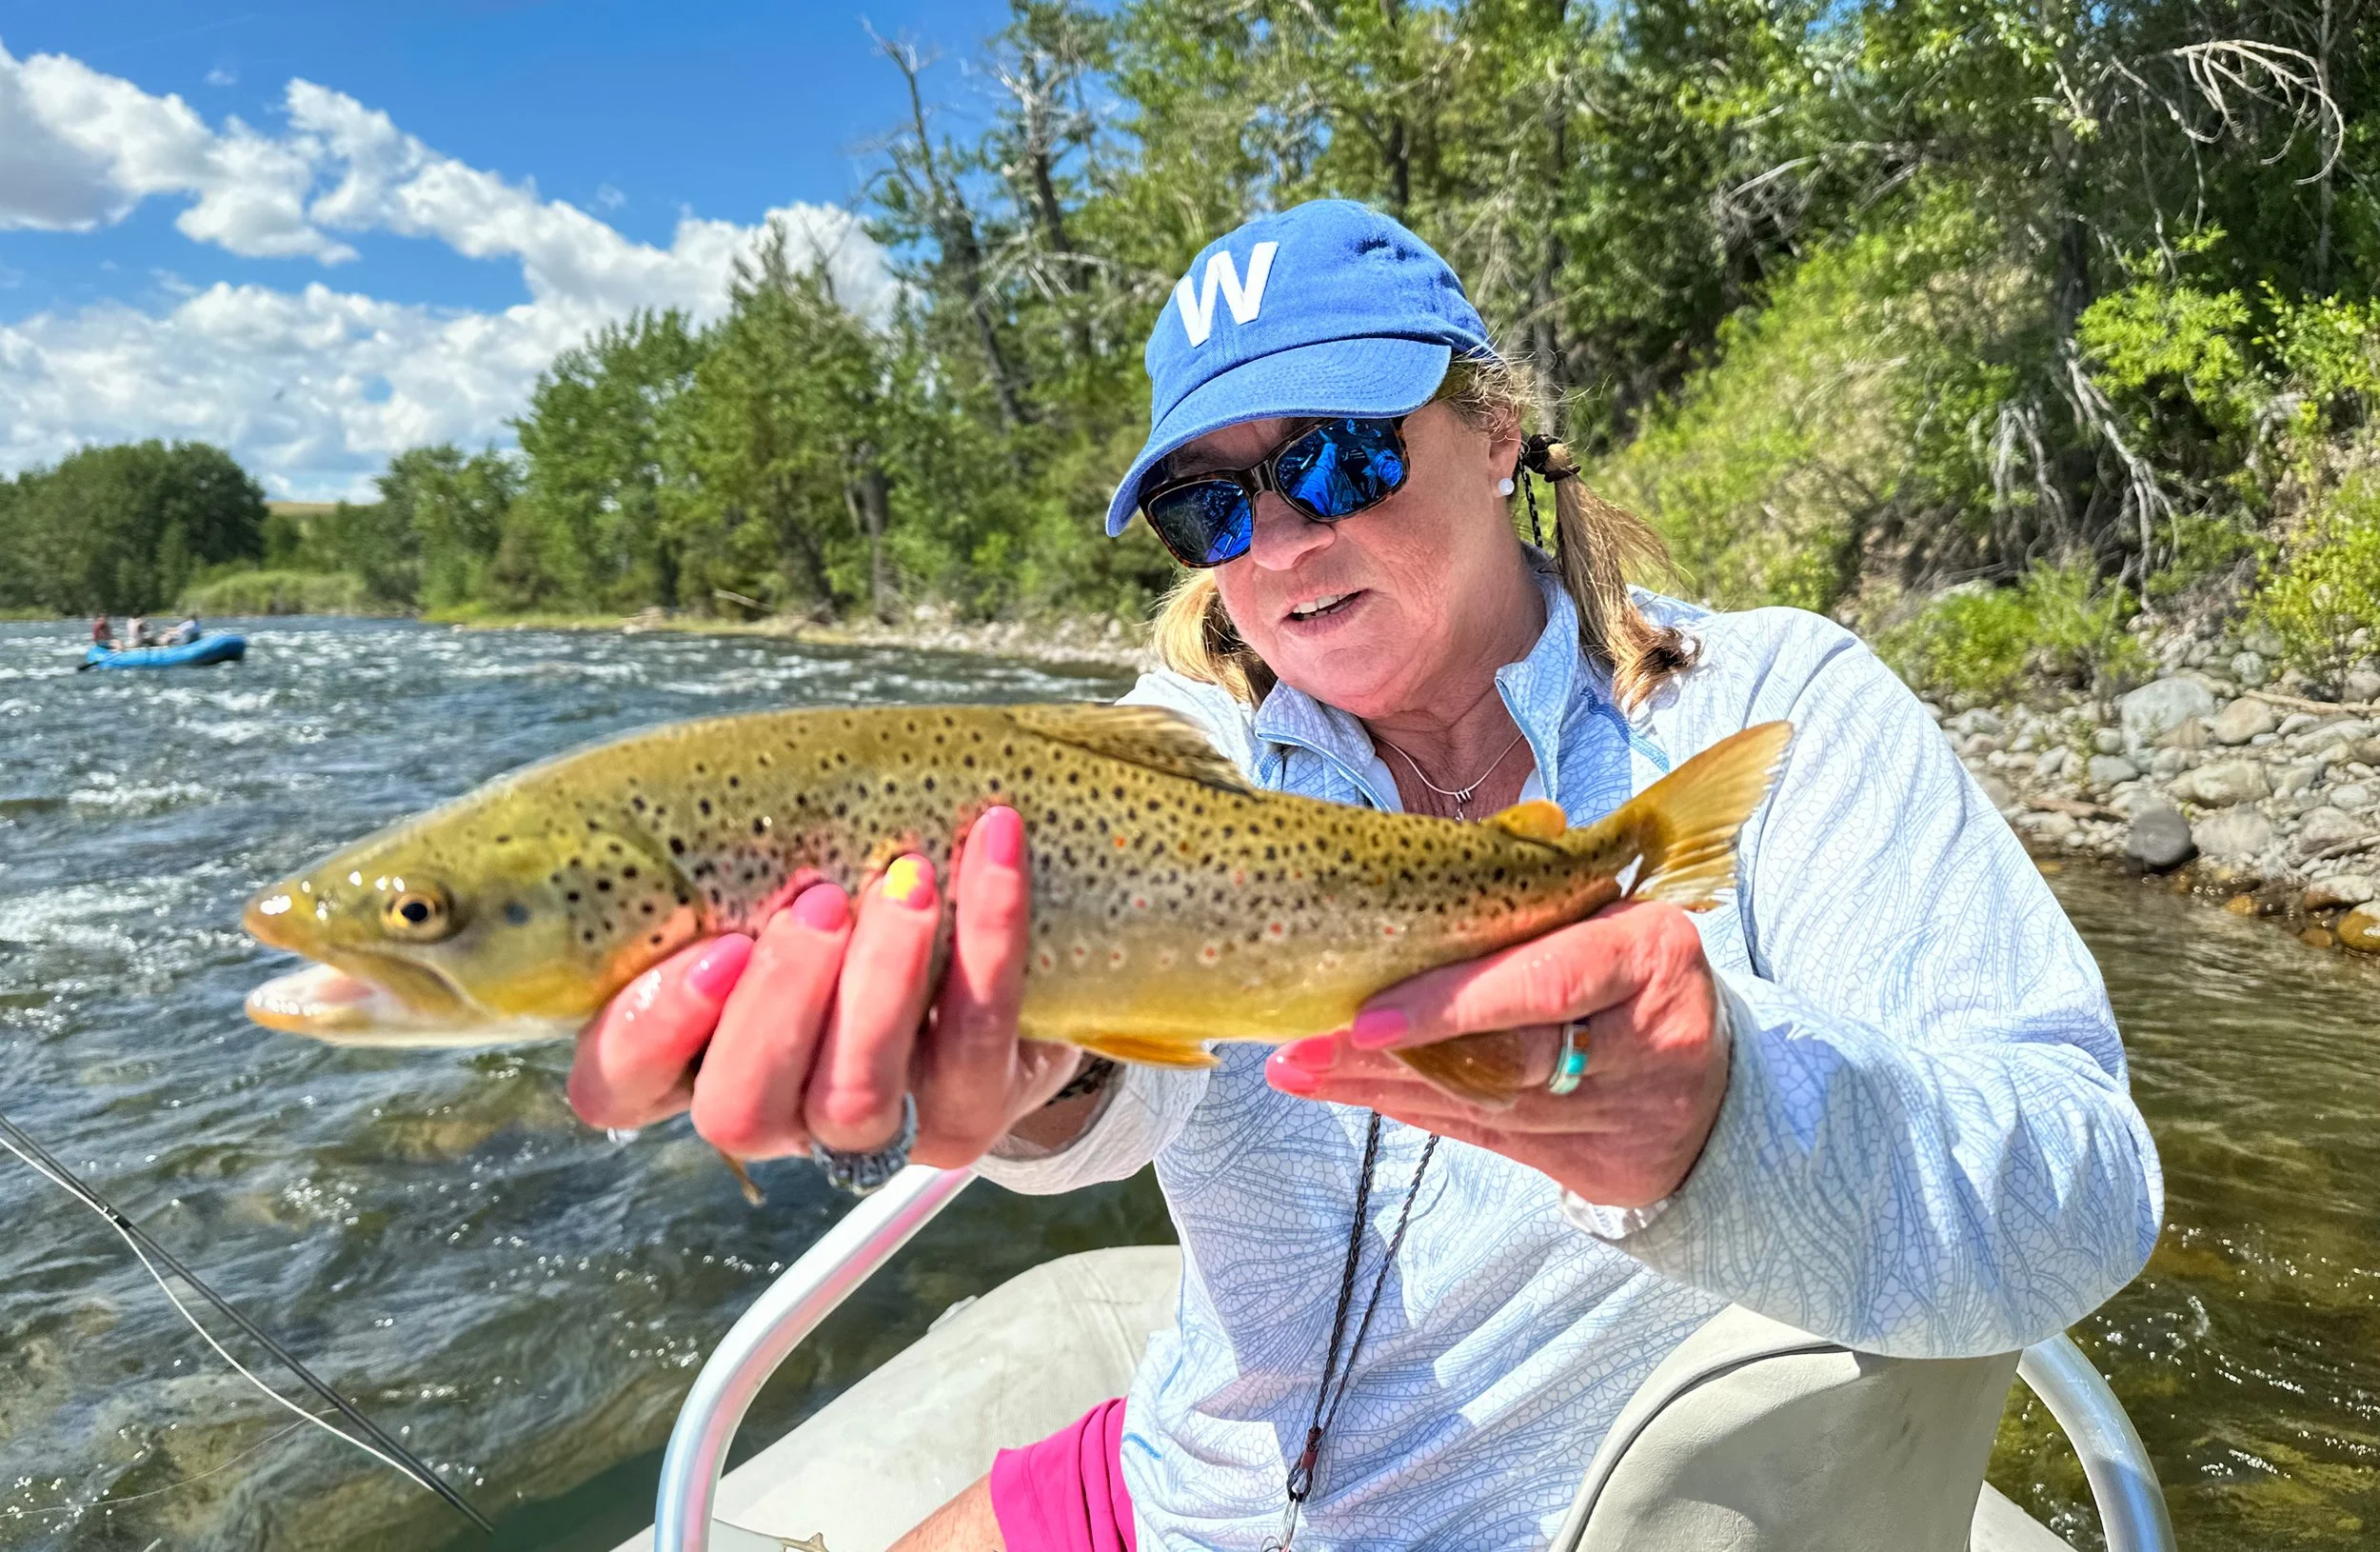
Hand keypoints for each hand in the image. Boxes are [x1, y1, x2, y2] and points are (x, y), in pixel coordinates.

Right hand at [566, 806, 1083, 1169]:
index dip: (651, 1029)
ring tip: (910, 879)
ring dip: (882, 978)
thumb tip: (726, 787)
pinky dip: (987, 937)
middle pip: (739, 1108)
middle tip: (822, 903)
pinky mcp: (963, 1121)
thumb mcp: (774, 882)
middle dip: (780, 1001)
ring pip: (853, 1097)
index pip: (616, 1087)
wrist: (989, 973)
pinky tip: (993, 849)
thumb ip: (733, 867)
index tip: (717, 945)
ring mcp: (867, 1135)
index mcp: (691, 1059)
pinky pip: (973, 1042)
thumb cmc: (848, 905)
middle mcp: (770, 1116)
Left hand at [1263, 900, 1730, 1209]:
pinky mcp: (1584, 1162)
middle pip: (1503, 1055)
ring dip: (1376, 1086)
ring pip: (1478, 1103)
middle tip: (1304, 1043)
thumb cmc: (1637, 974)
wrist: (1718, 1090)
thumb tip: (1410, 874)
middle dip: (1393, 1054)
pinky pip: (1476, 1134)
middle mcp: (1642, 1040)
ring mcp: (1618, 1112)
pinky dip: (1402, 1110)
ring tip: (1297, 1066)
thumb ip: (1533, 902)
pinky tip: (1336, 1091)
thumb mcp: (1611, 918)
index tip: (1367, 1015)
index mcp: (1651, 956)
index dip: (1453, 1003)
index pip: (1546, 983)